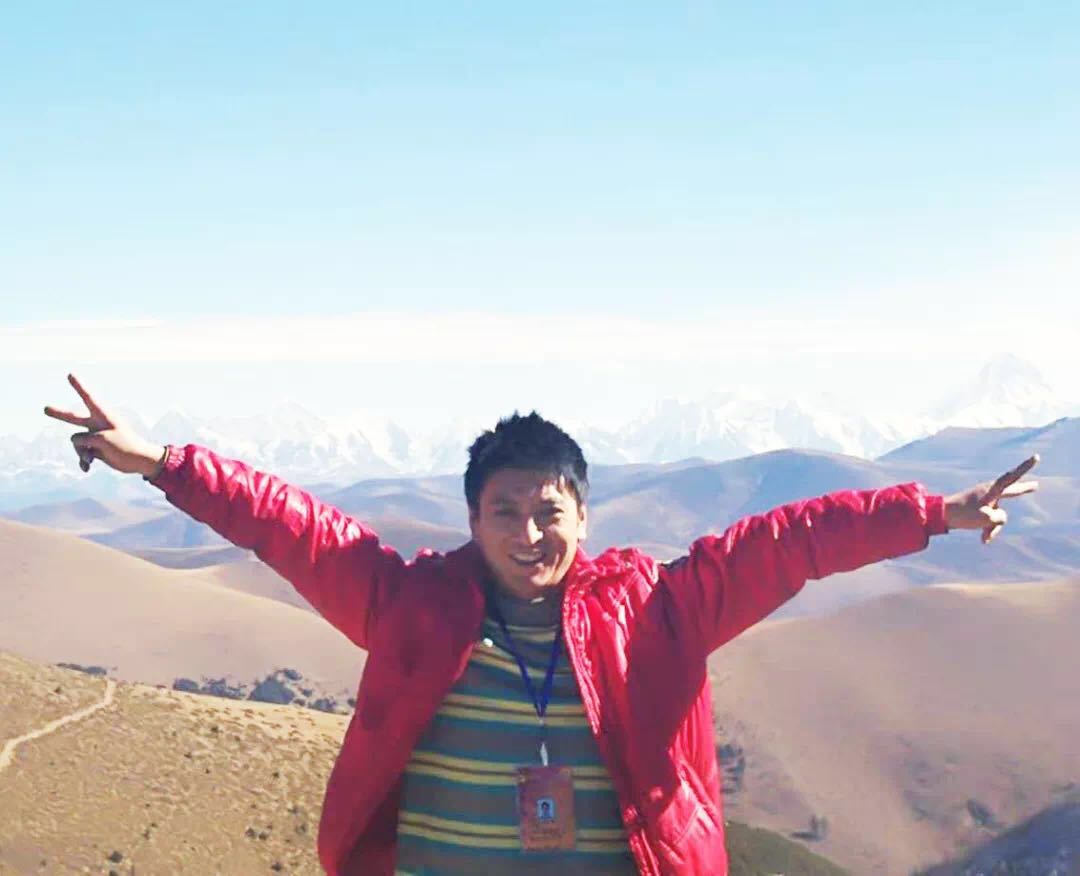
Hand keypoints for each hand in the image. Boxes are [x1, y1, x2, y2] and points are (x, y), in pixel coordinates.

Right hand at [43, 374, 166, 477]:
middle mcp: (97, 424)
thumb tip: (76, 442)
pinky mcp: (95, 448)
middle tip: (45, 409)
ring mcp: (95, 436)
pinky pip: (82, 453)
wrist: (138, 462)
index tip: (70, 374)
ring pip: (76, 442)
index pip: (88, 398)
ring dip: (81, 452)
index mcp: (103, 415)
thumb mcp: (102, 440)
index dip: (79, 386)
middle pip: (74, 418)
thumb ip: (84, 438)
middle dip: (59, 414)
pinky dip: (83, 460)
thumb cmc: (125, 446)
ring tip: (91, 458)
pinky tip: (87, 468)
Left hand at [944, 455, 1039, 544]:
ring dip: (993, 527)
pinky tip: (983, 540)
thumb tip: (1000, 517)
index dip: (1026, 467)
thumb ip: (1000, 517)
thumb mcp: (988, 519)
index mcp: (992, 490)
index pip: (1012, 477)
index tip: (1037, 457)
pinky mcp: (978, 507)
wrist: (940, 515)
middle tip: (1036, 485)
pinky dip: (987, 529)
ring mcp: (984, 499)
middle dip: (1023, 490)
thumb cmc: (964, 514)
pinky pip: (989, 520)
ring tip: (984, 537)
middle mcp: (990, 491)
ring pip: (998, 515)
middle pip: (1010, 492)